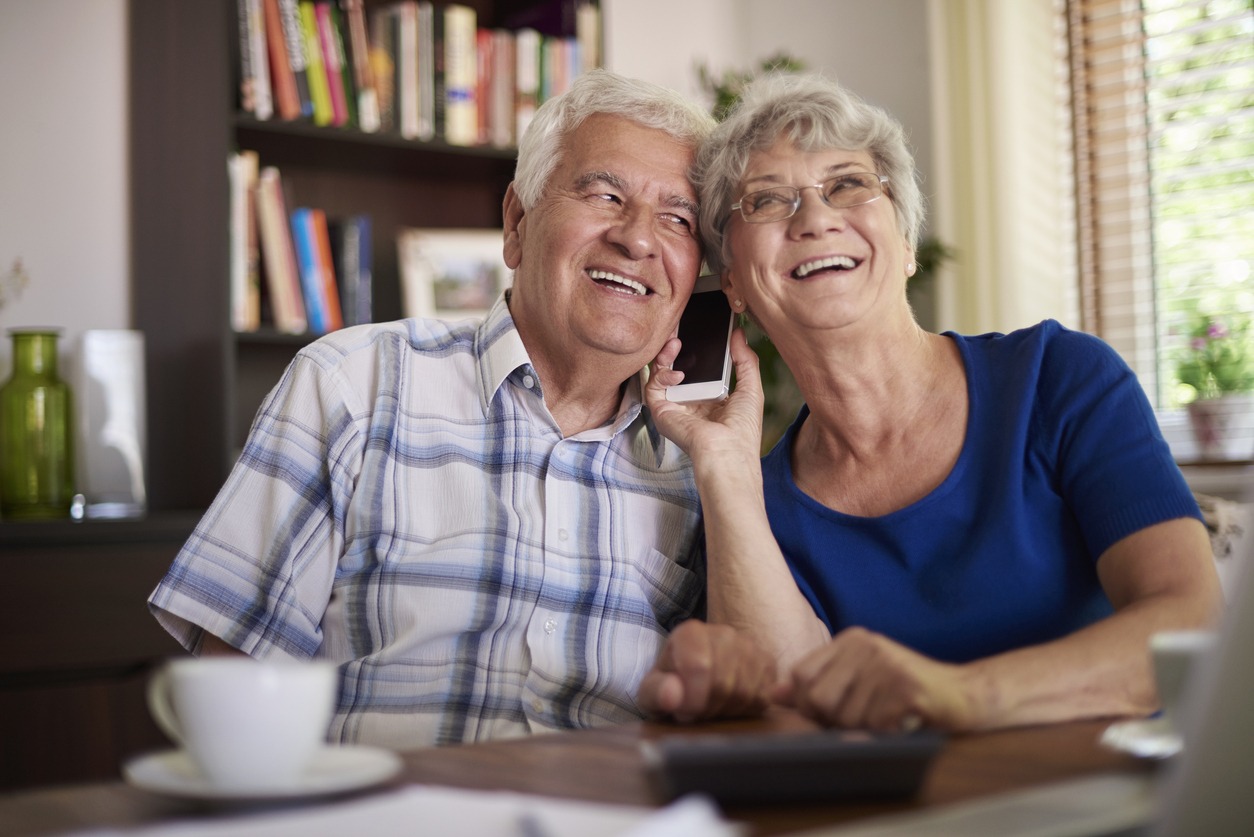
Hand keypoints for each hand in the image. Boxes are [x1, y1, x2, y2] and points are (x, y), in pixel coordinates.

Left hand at [637, 620, 776, 722]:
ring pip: (744, 693)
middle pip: (722, 684)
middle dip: (707, 708)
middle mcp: (724, 632)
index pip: (698, 667)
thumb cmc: (672, 685)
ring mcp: (750, 646)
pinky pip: (762, 698)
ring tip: (710, 707)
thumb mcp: (652, 691)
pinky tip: (728, 705)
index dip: (690, 700)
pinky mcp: (767, 663)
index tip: (681, 712)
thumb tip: (672, 697)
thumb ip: (656, 692)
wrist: (696, 677)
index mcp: (690, 632)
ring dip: (725, 711)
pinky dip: (744, 711)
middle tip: (695, 712)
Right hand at [645, 329, 765, 464]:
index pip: (700, 367)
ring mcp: (675, 406)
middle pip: (678, 366)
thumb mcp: (751, 388)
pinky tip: (677, 373)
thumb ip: (745, 360)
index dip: (698, 348)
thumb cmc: (742, 430)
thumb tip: (739, 334)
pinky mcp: (661, 411)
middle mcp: (691, 401)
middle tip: (678, 327)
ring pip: (661, 372)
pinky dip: (661, 374)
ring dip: (665, 354)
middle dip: (676, 346)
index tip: (698, 329)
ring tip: (675, 341)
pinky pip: (653, 386)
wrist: (727, 452)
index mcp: (711, 398)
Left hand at [774, 627, 981, 731]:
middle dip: (833, 721)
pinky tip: (901, 722)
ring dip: (863, 730)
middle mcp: (867, 646)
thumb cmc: (904, 691)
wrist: (963, 693)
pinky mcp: (908, 689)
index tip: (829, 712)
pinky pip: (874, 726)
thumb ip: (818, 684)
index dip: (808, 704)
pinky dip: (884, 734)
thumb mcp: (858, 679)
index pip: (801, 675)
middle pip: (819, 698)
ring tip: (886, 717)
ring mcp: (888, 665)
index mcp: (851, 640)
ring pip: (846, 717)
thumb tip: (774, 694)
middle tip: (863, 718)